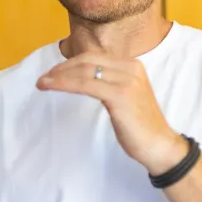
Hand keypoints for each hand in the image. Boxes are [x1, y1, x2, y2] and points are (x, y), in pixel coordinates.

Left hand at [36, 54, 187, 172]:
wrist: (159, 145)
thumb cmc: (139, 125)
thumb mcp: (124, 96)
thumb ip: (109, 82)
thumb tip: (83, 77)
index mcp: (132, 65)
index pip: (94, 57)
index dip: (70, 63)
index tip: (53, 73)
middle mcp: (130, 67)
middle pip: (87, 60)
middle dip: (61, 68)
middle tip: (43, 78)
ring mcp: (126, 80)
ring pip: (84, 71)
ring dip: (59, 76)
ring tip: (42, 83)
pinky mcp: (120, 95)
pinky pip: (85, 85)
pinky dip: (65, 84)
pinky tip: (52, 87)